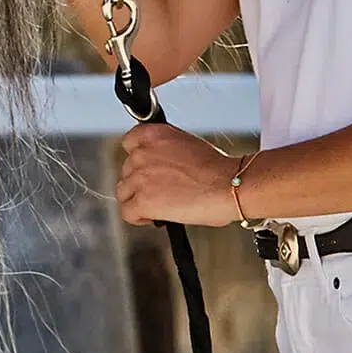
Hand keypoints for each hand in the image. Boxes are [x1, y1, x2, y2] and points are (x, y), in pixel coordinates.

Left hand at [116, 123, 238, 227]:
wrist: (229, 184)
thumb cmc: (216, 168)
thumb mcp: (186, 144)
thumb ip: (165, 151)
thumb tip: (159, 167)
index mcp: (154, 134)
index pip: (128, 142)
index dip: (137, 158)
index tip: (146, 168)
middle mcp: (143, 152)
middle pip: (126, 170)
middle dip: (140, 181)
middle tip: (159, 191)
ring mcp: (140, 176)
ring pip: (123, 192)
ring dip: (137, 199)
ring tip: (156, 206)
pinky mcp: (143, 201)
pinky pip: (127, 213)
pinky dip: (138, 218)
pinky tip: (152, 218)